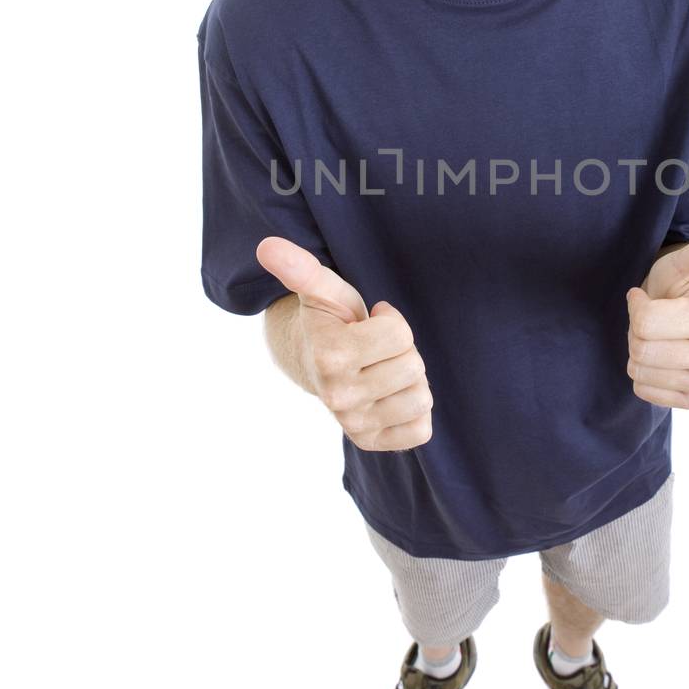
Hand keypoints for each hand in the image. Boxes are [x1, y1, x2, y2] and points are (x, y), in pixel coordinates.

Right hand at [256, 237, 433, 450]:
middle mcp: (339, 398)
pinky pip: (421, 430)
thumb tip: (267, 246)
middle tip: (376, 348)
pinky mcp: (371, 442)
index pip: (400, 333)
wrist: (313, 362)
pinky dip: (414, 410)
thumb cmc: (329, 320)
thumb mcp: (320, 289)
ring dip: (410, 379)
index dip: (391, 321)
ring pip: (422, 398)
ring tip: (384, 369)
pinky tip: (391, 395)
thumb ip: (300, 268)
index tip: (369, 322)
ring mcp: (354, 424)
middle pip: (414, 366)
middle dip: (402, 350)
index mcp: (329, 357)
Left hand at [624, 210, 688, 409]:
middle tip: (654, 317)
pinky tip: (659, 361)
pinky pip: (651, 396)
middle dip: (636, 331)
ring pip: (642, 374)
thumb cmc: (682, 281)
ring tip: (657, 336)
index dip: (636, 305)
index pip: (644, 322)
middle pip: (641, 350)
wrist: (686, 309)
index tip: (649, 295)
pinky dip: (644, 380)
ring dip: (638, 355)